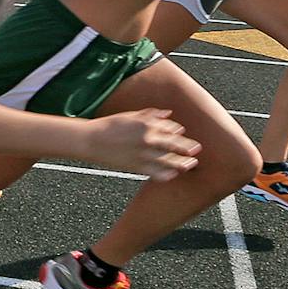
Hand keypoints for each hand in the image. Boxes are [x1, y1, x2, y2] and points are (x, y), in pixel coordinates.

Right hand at [85, 108, 200, 181]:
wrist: (91, 141)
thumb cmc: (108, 126)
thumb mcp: (130, 116)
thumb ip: (150, 114)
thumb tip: (167, 114)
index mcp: (147, 123)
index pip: (170, 127)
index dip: (177, 131)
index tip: (182, 134)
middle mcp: (148, 138)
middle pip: (174, 144)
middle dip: (187, 147)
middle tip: (196, 150)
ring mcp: (144, 154)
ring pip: (169, 160)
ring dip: (182, 163)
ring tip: (190, 165)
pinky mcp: (137, 167)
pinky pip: (156, 172)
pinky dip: (166, 174)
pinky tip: (173, 175)